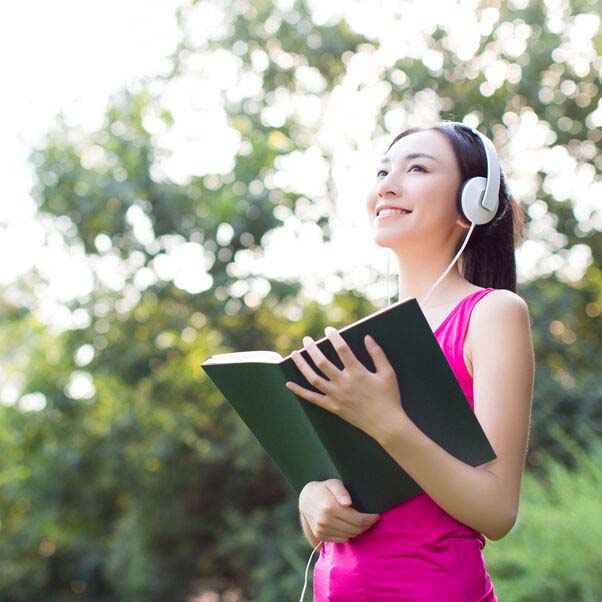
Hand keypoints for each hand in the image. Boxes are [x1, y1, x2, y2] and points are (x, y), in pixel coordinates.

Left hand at [285, 327, 407, 441]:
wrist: (386, 424)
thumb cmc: (389, 397)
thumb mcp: (388, 373)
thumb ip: (377, 354)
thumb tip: (367, 337)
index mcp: (358, 373)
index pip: (342, 350)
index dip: (334, 338)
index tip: (328, 330)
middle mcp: (344, 383)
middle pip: (322, 362)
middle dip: (313, 349)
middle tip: (307, 339)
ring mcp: (336, 396)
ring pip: (313, 378)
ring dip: (302, 365)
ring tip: (294, 354)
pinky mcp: (332, 407)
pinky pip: (312, 398)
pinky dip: (299, 391)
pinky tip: (289, 384)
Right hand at [299, 480, 379, 542]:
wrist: (305, 498)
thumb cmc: (323, 488)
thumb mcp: (333, 483)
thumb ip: (341, 491)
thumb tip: (348, 502)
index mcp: (330, 507)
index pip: (357, 519)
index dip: (370, 519)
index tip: (376, 515)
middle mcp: (325, 520)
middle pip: (355, 529)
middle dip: (366, 525)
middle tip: (371, 519)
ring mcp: (322, 529)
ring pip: (349, 535)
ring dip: (358, 530)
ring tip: (361, 521)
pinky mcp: (320, 535)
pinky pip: (341, 539)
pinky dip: (348, 534)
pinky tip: (349, 525)